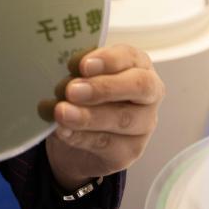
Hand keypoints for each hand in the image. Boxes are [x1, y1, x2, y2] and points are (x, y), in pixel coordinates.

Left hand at [44, 45, 164, 189]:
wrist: (75, 135)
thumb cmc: (83, 96)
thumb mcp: (79, 77)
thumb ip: (77, 71)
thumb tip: (66, 70)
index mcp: (137, 65)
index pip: (131, 57)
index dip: (108, 60)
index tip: (83, 65)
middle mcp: (147, 94)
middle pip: (139, 87)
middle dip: (103, 87)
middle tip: (72, 90)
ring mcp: (143, 124)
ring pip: (123, 119)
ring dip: (89, 116)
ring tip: (61, 112)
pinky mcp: (130, 151)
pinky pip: (108, 144)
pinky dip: (82, 137)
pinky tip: (64, 131)